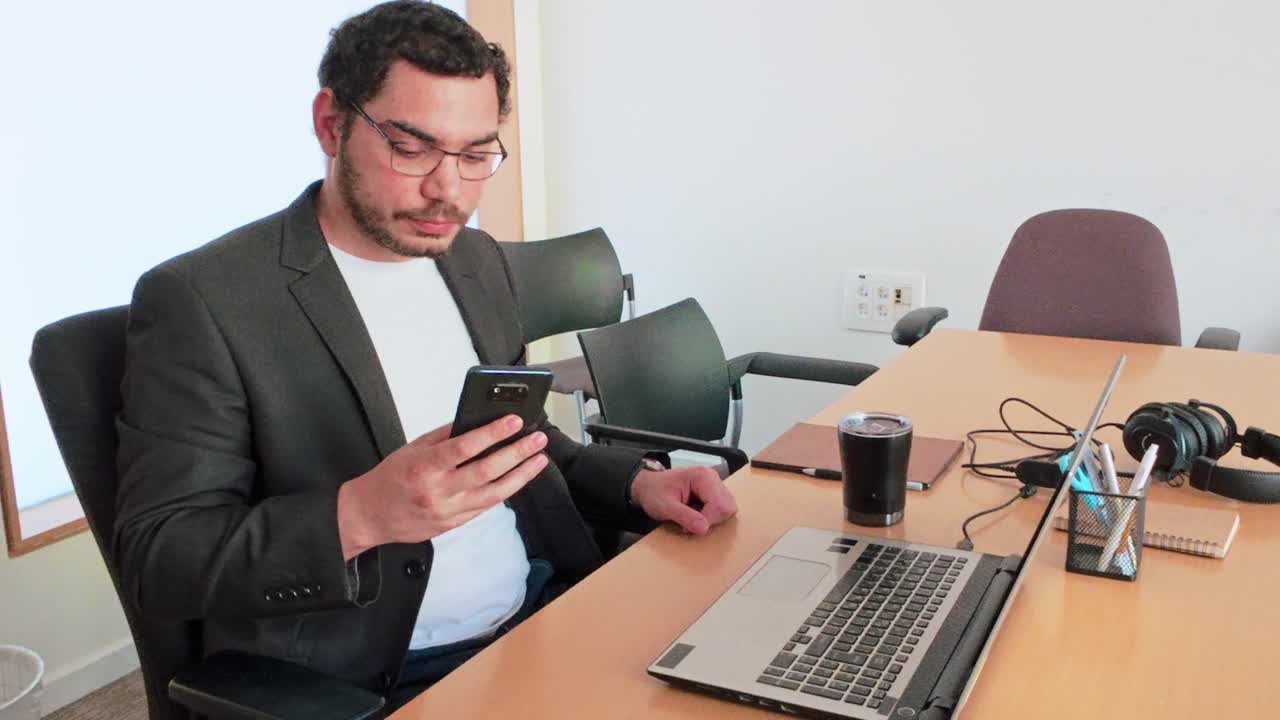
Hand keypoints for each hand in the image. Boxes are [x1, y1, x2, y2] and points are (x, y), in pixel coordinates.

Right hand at [336, 415, 548, 558]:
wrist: (369, 516)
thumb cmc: (390, 478)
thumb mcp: (412, 448)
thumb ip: (444, 435)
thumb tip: (476, 421)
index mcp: (424, 467)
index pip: (464, 447)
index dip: (491, 434)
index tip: (513, 421)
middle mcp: (438, 491)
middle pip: (486, 471)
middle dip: (516, 453)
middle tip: (537, 439)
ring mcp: (448, 511)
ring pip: (493, 493)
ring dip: (520, 475)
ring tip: (539, 459)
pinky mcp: (454, 524)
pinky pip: (486, 506)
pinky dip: (505, 490)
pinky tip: (519, 477)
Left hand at [629, 465, 736, 535]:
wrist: (648, 487)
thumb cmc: (654, 492)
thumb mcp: (664, 506)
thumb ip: (684, 516)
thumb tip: (704, 528)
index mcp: (702, 476)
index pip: (718, 504)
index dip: (706, 520)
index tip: (687, 526)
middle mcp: (713, 478)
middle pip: (727, 507)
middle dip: (711, 520)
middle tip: (690, 522)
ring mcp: (715, 485)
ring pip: (727, 510)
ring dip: (711, 519)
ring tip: (692, 517)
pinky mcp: (715, 494)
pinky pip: (722, 510)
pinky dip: (711, 518)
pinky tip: (696, 515)